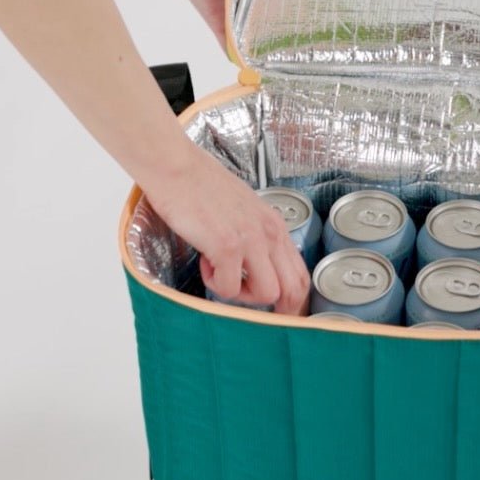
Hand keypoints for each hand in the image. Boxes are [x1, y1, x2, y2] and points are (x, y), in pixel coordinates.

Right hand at [143, 142, 309, 313]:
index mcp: (275, 226)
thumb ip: (256, 235)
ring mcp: (251, 240)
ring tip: (222, 275)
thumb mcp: (244, 210)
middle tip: (249, 302)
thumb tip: (257, 266)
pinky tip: (205, 261)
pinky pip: (229, 288)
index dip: (293, 300)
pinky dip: (215, 283)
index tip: (278, 311)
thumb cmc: (203, 186)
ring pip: (267, 294)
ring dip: (242, 295)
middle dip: (275, 309)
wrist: (178, 168)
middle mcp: (269, 234)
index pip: (301, 274)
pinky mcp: (227, 246)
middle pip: (293, 290)